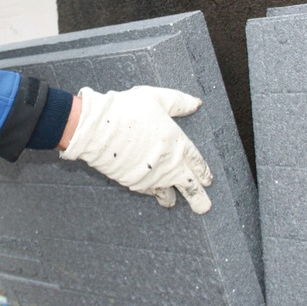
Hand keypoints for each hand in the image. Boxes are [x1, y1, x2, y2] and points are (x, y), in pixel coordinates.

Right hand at [60, 86, 212, 212]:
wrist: (98, 129)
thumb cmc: (127, 110)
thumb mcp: (157, 98)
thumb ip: (179, 102)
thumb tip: (197, 103)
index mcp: (178, 143)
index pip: (197, 162)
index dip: (203, 172)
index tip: (208, 180)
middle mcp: (169, 164)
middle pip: (189, 185)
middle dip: (198, 198)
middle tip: (204, 207)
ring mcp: (152, 175)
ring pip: (167, 192)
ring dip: (171, 199)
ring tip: (172, 204)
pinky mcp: (134, 182)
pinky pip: (148, 191)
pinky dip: (151, 192)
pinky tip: (152, 193)